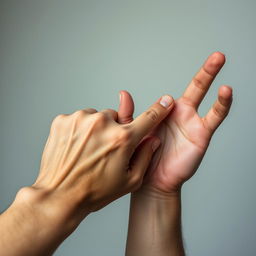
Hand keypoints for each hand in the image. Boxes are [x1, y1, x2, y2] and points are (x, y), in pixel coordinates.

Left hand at [18, 94, 173, 226]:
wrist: (60, 196)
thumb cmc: (95, 192)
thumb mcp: (130, 181)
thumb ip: (146, 156)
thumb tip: (153, 139)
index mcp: (122, 139)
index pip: (148, 118)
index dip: (160, 109)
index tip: (166, 101)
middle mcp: (102, 123)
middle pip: (116, 117)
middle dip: (114, 130)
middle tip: (104, 149)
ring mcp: (81, 119)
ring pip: (97, 117)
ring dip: (96, 129)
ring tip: (88, 150)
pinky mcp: (63, 120)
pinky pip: (79, 119)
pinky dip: (80, 130)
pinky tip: (76, 147)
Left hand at [118, 52, 232, 193]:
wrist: (152, 182)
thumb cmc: (143, 159)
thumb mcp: (132, 133)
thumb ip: (129, 114)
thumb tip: (123, 92)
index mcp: (163, 115)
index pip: (165, 98)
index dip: (157, 104)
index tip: (140, 116)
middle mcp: (179, 115)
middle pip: (193, 87)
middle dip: (204, 71)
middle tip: (216, 54)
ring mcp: (191, 122)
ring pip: (204, 95)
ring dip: (211, 75)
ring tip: (219, 57)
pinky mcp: (202, 133)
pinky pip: (214, 116)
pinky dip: (221, 103)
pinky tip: (226, 90)